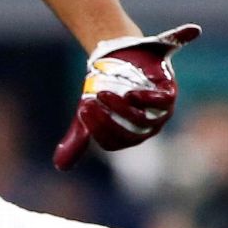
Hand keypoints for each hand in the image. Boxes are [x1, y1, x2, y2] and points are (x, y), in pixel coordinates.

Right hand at [52, 23, 200, 170]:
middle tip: (87, 104)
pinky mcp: (168, 94)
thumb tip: (59, 166)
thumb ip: (77, 139)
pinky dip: (146, 100)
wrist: (126, 62)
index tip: (82, 110)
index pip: (112, 142)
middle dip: (106, 121)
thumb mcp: (89, 116)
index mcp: (127, 138)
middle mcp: (146, 129)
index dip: (96, 129)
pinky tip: (129, 94)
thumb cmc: (108, 92)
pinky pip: (162, 102)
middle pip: (128, 134)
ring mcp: (159, 112)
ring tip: (102, 94)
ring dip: (120, 109)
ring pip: (142, 119)